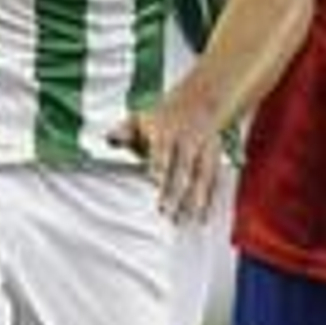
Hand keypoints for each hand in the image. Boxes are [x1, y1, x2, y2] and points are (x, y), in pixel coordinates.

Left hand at [106, 89, 223, 222]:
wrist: (200, 101)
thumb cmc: (161, 119)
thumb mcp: (140, 119)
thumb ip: (124, 131)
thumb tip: (109, 138)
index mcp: (166, 131)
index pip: (162, 151)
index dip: (159, 168)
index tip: (155, 185)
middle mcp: (188, 140)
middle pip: (183, 168)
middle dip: (176, 192)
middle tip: (168, 214)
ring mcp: (204, 150)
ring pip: (202, 177)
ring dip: (196, 200)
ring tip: (190, 222)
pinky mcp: (216, 159)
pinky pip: (215, 181)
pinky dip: (211, 200)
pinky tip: (204, 219)